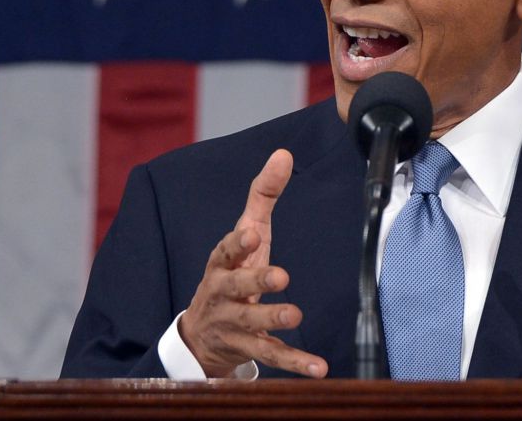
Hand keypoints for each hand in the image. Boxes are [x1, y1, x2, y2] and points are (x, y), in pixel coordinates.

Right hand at [179, 149, 328, 377]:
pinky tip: (319, 368)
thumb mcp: (245, 233)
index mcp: (222, 263)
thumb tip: (283, 153)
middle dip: (256, 281)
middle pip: (236, 287)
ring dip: (272, 319)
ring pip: (252, 324)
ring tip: (295, 315)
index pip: (225, 250)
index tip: (251, 233)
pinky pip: (272, 356)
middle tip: (280, 276)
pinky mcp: (248, 349)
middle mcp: (223, 293)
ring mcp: (234, 324)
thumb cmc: (232, 271)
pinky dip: (295, 363)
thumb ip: (263, 194)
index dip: (237, 242)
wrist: (202, 332)